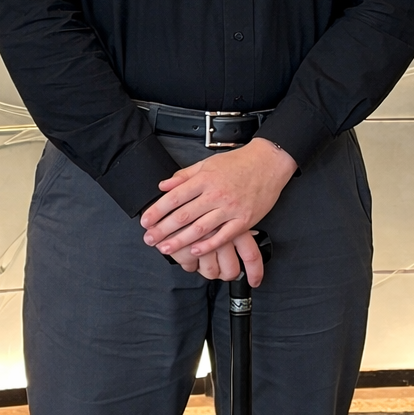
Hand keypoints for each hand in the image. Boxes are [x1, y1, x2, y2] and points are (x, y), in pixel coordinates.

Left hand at [141, 138, 296, 285]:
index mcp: (205, 179)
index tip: (145, 221)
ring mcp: (230, 208)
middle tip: (149, 239)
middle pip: (184, 215)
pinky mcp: (244, 220)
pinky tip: (195, 251)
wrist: (268, 162)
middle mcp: (215, 194)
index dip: (157, 210)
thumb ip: (184, 176)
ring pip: (201, 228)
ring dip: (180, 240)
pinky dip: (208, 245)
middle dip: (163, 229)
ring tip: (166, 248)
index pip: (175, 197)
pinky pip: (224, 236)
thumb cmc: (238, 163)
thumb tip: (163, 186)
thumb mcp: (207, 163)